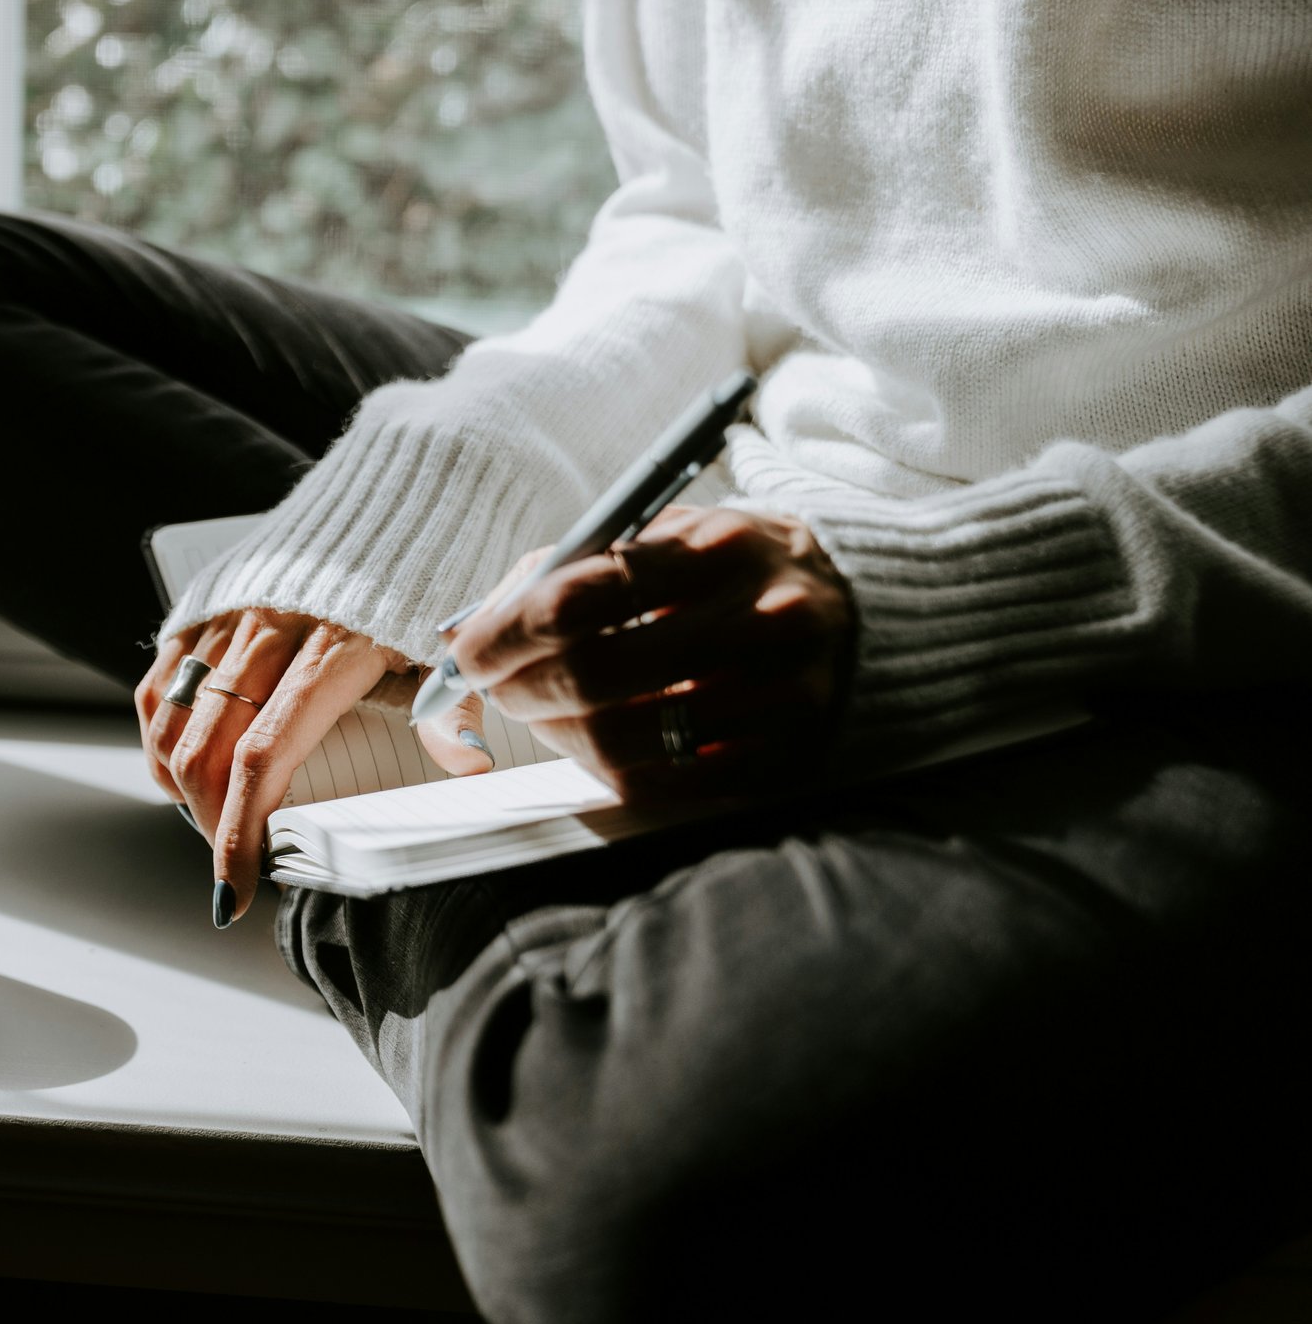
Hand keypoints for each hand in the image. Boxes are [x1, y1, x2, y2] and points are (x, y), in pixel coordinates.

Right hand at [137, 611, 456, 924]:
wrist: (389, 508)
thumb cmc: (420, 589)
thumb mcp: (443, 649)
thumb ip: (449, 710)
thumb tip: (473, 766)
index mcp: (332, 648)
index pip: (264, 756)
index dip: (239, 830)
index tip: (232, 890)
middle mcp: (269, 629)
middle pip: (209, 751)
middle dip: (212, 824)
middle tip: (233, 865)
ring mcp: (230, 617)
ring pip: (175, 724)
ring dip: (182, 789)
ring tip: (213, 824)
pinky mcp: (206, 608)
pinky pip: (159, 686)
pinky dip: (159, 739)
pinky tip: (179, 772)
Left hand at [439, 507, 854, 800]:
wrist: (852, 606)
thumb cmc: (723, 569)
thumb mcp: (661, 537)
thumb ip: (567, 570)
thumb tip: (471, 631)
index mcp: (723, 546)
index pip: (579, 597)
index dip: (505, 633)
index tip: (470, 652)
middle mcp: (766, 617)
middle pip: (595, 674)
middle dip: (520, 687)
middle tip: (495, 687)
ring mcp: (786, 693)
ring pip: (625, 740)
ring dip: (556, 733)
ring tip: (542, 712)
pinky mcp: (792, 755)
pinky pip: (670, 786)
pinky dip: (614, 770)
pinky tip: (600, 741)